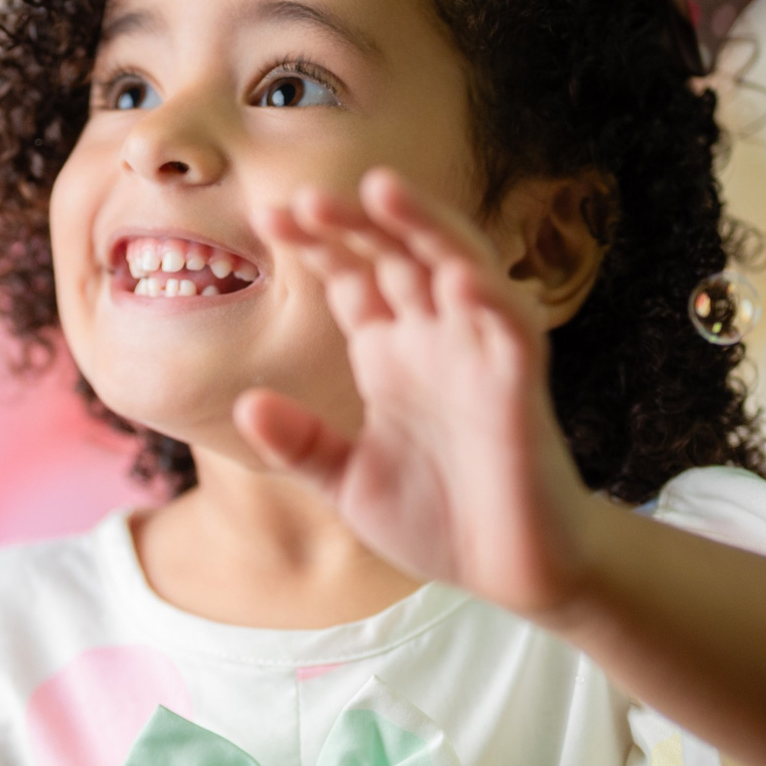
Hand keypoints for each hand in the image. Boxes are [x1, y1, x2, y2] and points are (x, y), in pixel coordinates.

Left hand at [235, 167, 601, 618]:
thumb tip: (245, 406)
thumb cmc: (441, 521)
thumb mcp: (349, 484)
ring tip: (382, 190)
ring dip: (425, 229)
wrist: (514, 575)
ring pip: (458, 268)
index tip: (269, 219)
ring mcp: (479, 358)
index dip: (319, 245)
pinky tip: (457, 276)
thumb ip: (301, 446)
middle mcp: (434, 342)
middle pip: (397, 258)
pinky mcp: (520, 389)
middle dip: (357, 224)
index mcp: (390, 355)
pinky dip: (490, 298)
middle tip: (306, 199)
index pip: (354, 277)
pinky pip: (512, 330)